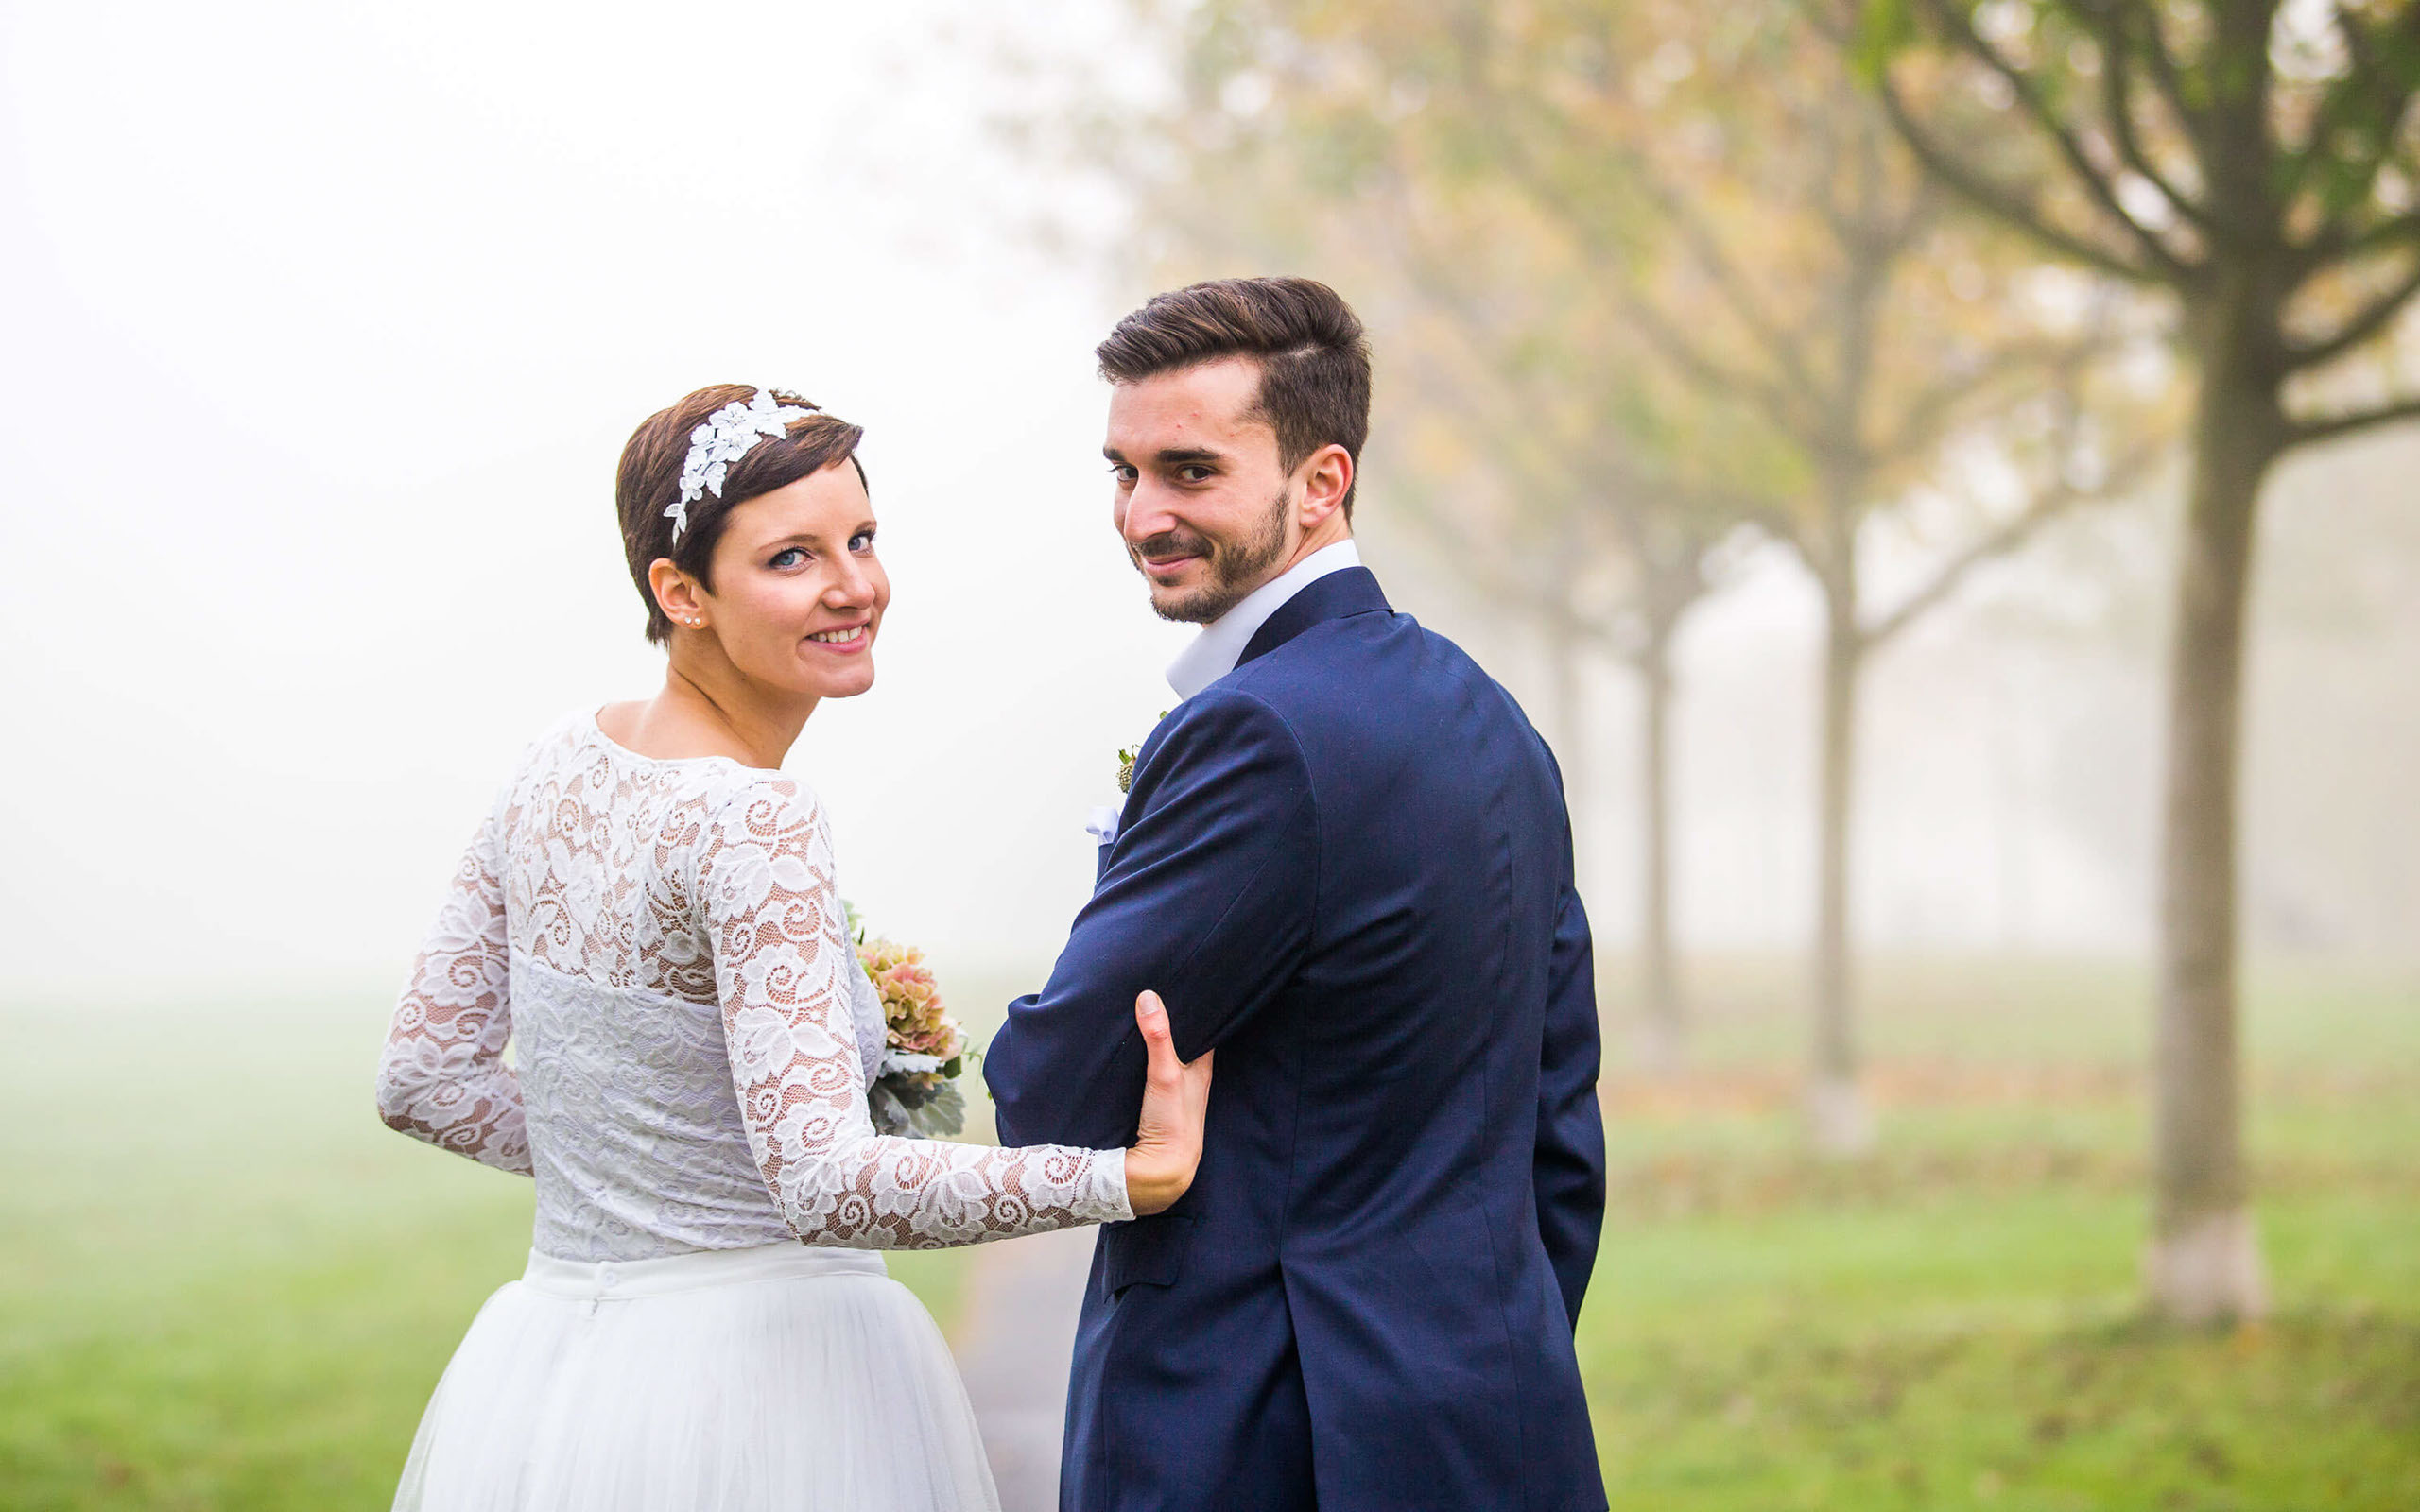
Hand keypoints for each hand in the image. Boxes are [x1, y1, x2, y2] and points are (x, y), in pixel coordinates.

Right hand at [1123, 990, 1212, 1216]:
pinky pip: (1153, 1079)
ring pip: (1171, 1064)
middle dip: (1177, 1027)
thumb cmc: (1173, 1123)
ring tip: (1146, 1020)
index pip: (1206, 1032)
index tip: (1188, 989)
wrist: (1161, 1172)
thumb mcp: (1166, 1074)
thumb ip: (1158, 1037)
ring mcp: (1175, 1097)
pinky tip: (1133, 1059)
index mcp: (1202, 1071)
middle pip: (1187, 1047)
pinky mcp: (1157, 1110)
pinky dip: (1147, 1066)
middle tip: (1161, 998)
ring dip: (1160, 1047)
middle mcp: (1193, 1082)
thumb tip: (1149, 998)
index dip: (1199, 1012)